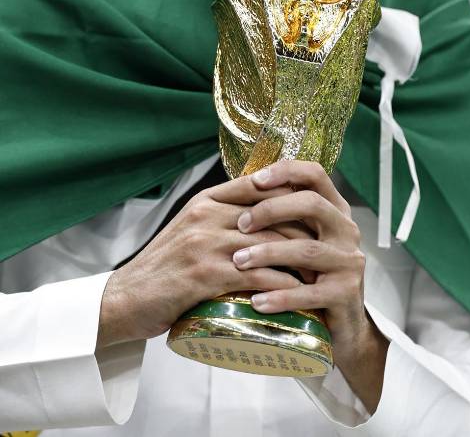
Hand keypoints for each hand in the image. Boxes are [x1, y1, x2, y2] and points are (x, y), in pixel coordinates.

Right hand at [97, 173, 308, 349]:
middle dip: (305, 231)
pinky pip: (256, 274)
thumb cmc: (162, 269)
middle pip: (273, 212)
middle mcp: (207, 214)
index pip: (260, 185)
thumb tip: (259, 215)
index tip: (318, 212)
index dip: (293, 196)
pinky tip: (300, 295)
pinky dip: (283, 285)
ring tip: (323, 274)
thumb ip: (219, 217)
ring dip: (301, 260)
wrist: (124, 300)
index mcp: (206, 199)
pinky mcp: (204, 274)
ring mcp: (206, 243)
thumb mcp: (189, 229)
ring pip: (269, 243)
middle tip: (329, 249)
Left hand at [232, 161, 388, 408]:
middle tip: (240, 224)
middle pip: (312, 204)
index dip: (285, 171)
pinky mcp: (346, 293)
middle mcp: (347, 230)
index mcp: (335, 210)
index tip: (254, 180)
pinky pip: (309, 293)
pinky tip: (256, 301)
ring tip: (238, 261)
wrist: (344, 327)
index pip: (315, 175)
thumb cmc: (312, 276)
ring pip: (306, 249)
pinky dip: (280, 296)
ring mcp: (349, 261)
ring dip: (268, 253)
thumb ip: (283, 217)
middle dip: (271, 210)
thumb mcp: (303, 239)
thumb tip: (236, 190)